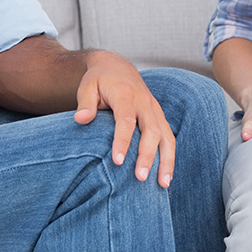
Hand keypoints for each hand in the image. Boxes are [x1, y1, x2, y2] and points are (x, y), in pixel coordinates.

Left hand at [73, 52, 175, 187]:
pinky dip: (170, 157)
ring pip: (166, 135)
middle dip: (147, 154)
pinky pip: (169, 137)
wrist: (117, 67)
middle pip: (150, 130)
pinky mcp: (159, 117)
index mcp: (125, 94)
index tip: (118, 161)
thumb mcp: (87, 86)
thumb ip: (85, 103)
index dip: (123, 140)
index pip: (126, 119)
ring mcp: (154, 109)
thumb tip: (81, 119)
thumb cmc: (98, 80)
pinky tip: (166, 176)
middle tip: (140, 178)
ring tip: (163, 184)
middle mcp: (144, 101)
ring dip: (166, 160)